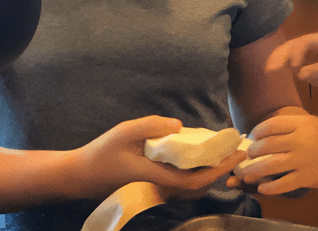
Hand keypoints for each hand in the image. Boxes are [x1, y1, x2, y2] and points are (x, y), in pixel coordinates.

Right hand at [81, 116, 246, 199]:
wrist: (80, 176)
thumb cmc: (101, 153)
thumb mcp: (124, 132)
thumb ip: (152, 126)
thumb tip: (180, 126)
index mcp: (156, 176)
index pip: (195, 179)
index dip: (219, 169)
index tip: (236, 155)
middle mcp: (159, 187)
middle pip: (198, 186)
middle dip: (220, 171)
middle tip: (237, 151)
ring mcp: (156, 190)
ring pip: (190, 187)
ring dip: (209, 173)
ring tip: (223, 153)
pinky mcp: (151, 187)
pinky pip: (180, 184)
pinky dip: (195, 173)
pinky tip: (198, 158)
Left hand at [232, 114, 317, 195]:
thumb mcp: (313, 124)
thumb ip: (292, 126)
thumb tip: (266, 133)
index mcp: (302, 124)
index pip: (272, 124)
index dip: (258, 131)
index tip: (253, 137)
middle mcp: (300, 140)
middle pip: (267, 144)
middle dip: (253, 151)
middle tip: (249, 155)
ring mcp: (302, 160)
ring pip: (270, 165)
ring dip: (255, 170)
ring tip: (248, 173)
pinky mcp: (306, 178)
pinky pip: (282, 183)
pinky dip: (270, 187)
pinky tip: (263, 187)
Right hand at [265, 32, 317, 91]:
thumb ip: (316, 71)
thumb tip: (299, 74)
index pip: (305, 42)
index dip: (297, 54)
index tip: (295, 69)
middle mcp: (311, 40)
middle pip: (293, 44)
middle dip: (282, 56)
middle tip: (272, 68)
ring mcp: (305, 46)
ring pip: (287, 49)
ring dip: (278, 58)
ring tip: (269, 69)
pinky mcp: (300, 54)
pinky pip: (288, 56)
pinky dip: (280, 62)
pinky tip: (272, 68)